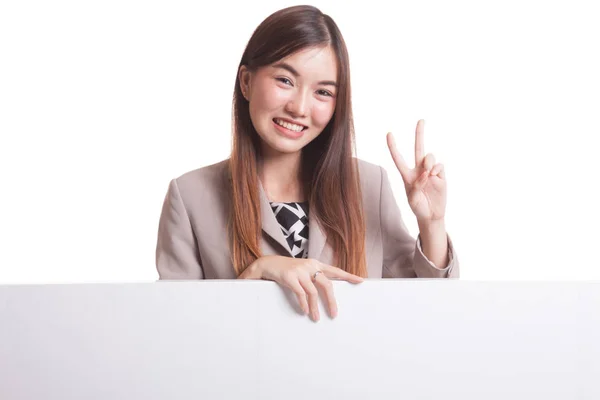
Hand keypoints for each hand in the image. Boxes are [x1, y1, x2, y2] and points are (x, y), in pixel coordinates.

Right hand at [239, 255, 363, 321]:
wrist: (268, 264)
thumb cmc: (287, 270)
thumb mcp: (303, 270)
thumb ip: (314, 277)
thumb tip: (328, 291)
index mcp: (315, 264)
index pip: (335, 270)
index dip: (348, 276)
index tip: (361, 281)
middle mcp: (310, 266)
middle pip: (327, 284)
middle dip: (332, 301)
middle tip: (334, 314)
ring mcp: (299, 271)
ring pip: (313, 292)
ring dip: (315, 307)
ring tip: (316, 318)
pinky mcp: (289, 277)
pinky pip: (300, 293)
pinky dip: (304, 304)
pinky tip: (304, 311)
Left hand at [386, 119, 446, 221]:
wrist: (432, 215)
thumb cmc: (418, 207)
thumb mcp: (413, 198)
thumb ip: (417, 185)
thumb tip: (425, 172)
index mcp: (407, 175)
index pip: (398, 158)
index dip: (393, 146)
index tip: (389, 133)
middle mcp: (418, 170)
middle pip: (418, 148)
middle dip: (419, 134)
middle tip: (421, 120)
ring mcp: (430, 171)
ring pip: (429, 156)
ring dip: (428, 161)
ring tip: (428, 172)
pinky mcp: (441, 175)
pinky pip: (439, 165)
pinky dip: (436, 169)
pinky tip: (435, 177)